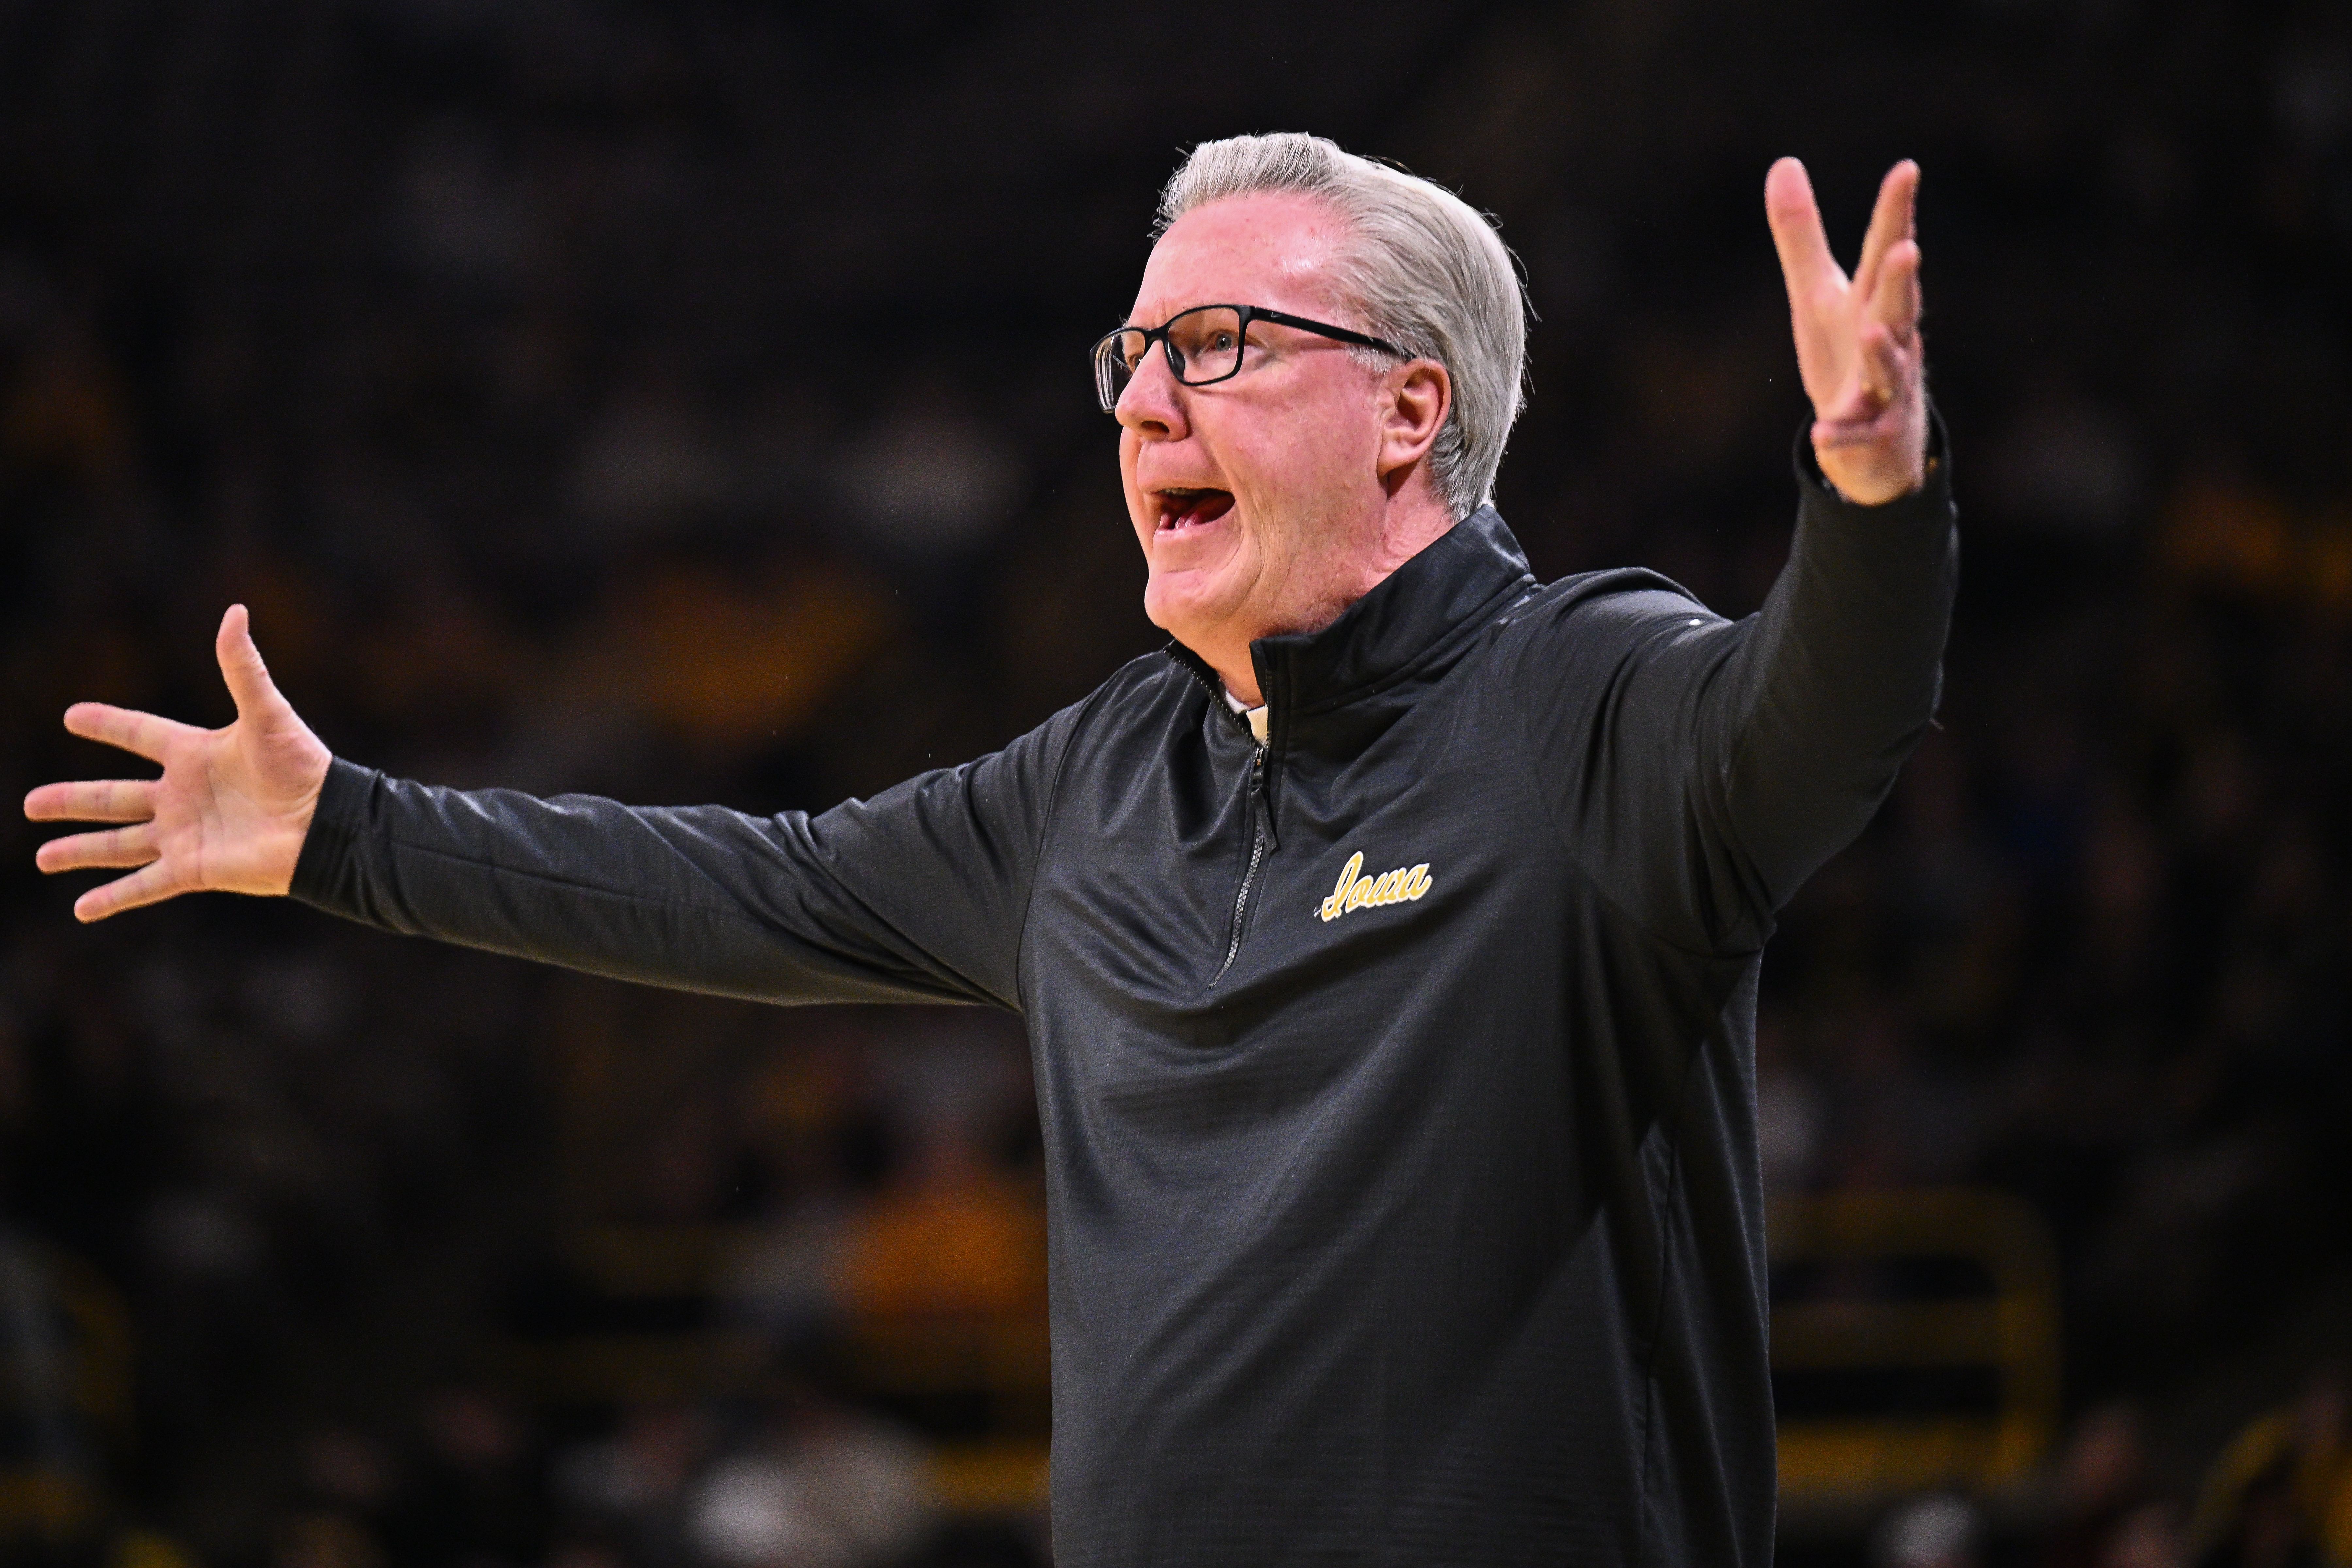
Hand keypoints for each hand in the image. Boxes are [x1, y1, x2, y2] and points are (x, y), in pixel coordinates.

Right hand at [25, 605, 332, 921]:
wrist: (329, 822)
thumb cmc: (303, 766)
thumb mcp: (267, 713)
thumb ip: (243, 667)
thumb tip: (234, 611)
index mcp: (195, 754)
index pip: (139, 734)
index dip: (108, 725)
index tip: (72, 716)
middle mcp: (182, 795)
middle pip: (114, 796)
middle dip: (72, 800)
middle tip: (30, 804)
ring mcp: (184, 834)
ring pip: (119, 844)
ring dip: (80, 850)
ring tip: (42, 857)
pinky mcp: (194, 869)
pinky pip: (144, 885)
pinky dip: (114, 898)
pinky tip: (82, 909)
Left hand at [1765, 157, 1928, 504]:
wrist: (1873, 441)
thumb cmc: (1846, 353)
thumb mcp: (1816, 293)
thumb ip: (1801, 235)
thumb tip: (1784, 163)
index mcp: (1872, 301)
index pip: (1886, 249)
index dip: (1897, 212)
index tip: (1906, 170)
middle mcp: (1889, 340)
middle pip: (1897, 306)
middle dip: (1900, 281)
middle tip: (1906, 250)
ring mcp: (1887, 390)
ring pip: (1888, 370)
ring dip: (1882, 353)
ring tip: (1872, 333)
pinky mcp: (1872, 435)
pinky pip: (1857, 435)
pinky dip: (1843, 435)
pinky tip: (1824, 434)